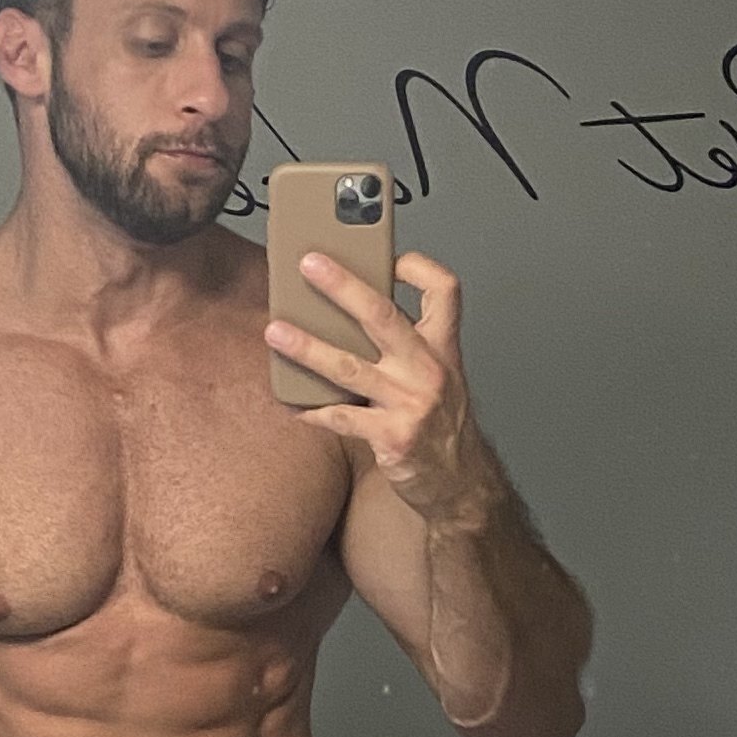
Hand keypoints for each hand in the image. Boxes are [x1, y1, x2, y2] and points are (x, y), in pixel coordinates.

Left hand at [265, 249, 489, 521]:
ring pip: (350, 366)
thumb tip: (350, 313)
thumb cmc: (442, 424)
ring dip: (308, 348)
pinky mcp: (392, 437)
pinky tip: (291, 404)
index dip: (416, 266)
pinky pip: (341, 418)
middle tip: (309, 265)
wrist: (460, 481)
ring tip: (276, 332)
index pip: (443, 290)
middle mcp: (429, 369)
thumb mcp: (439, 374)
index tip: (384, 254)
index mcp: (443, 347)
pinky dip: (312, 410)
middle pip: (383, 315)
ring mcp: (411, 403)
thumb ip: (407, 344)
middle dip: (343, 286)